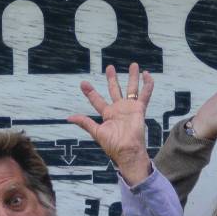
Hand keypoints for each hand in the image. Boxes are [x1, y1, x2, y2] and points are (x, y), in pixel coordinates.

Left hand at [68, 63, 152, 185]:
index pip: (97, 100)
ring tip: (133, 65)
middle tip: (109, 67)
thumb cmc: (112, 144)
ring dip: (132, 77)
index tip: (83, 83)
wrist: (127, 150)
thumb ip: (85, 122)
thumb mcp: (96, 132)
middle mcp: (118, 109)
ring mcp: (130, 108)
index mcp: (107, 114)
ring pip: (131, 89)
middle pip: (115, 90)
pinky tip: (147, 75)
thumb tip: (69, 118)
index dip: (90, 92)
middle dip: (112, 78)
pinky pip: (145, 95)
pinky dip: (147, 85)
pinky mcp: (139, 109)